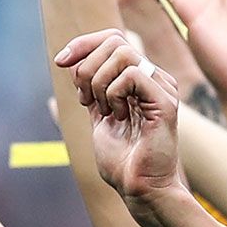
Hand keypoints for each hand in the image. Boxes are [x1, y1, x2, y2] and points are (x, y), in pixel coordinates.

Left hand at [55, 28, 188, 200]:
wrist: (138, 189)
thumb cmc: (122, 162)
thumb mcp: (96, 118)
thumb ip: (88, 92)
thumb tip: (65, 64)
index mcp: (140, 80)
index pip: (112, 38)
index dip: (82, 44)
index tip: (60, 62)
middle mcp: (155, 79)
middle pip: (114, 40)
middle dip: (86, 67)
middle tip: (85, 100)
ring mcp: (162, 88)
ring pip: (122, 53)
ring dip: (99, 81)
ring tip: (104, 110)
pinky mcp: (165, 102)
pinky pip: (132, 74)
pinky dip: (114, 93)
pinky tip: (119, 116)